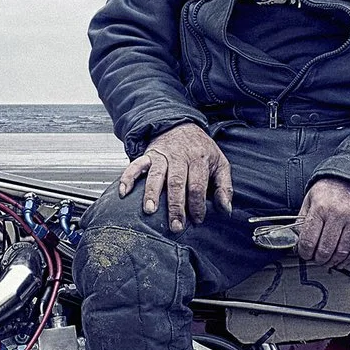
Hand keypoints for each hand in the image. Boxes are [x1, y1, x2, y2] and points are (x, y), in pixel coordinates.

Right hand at [115, 122, 232, 232]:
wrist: (181, 124)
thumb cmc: (201, 148)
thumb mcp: (220, 162)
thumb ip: (224, 186)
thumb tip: (225, 209)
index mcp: (199, 159)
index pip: (198, 185)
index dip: (197, 204)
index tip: (197, 220)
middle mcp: (179, 157)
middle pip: (176, 183)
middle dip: (175, 206)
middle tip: (175, 225)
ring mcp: (162, 156)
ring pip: (156, 175)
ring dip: (151, 193)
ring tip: (149, 210)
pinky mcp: (148, 155)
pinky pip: (136, 165)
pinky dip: (128, 178)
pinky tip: (123, 192)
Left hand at [294, 176, 349, 266]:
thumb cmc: (331, 189)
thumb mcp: (310, 198)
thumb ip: (302, 220)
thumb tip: (297, 242)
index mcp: (320, 208)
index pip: (308, 241)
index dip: (304, 253)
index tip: (304, 254)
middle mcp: (338, 215)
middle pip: (325, 250)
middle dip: (317, 259)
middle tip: (315, 259)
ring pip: (341, 252)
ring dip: (332, 262)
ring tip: (327, 262)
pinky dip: (348, 259)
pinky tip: (341, 260)